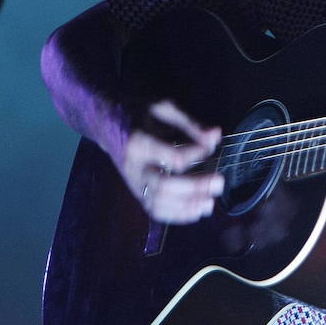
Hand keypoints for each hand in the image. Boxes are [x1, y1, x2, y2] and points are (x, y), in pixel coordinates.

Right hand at [116, 100, 224, 223]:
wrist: (105, 125)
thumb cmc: (138, 114)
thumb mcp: (162, 109)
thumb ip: (190, 124)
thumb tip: (216, 136)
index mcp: (139, 143)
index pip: (172, 157)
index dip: (196, 154)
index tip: (211, 147)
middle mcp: (135, 168)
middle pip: (164, 186)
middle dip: (194, 187)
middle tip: (220, 182)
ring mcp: (135, 184)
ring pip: (159, 204)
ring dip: (187, 207)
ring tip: (210, 202)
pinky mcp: (138, 193)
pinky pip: (156, 211)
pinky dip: (179, 215)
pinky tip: (199, 209)